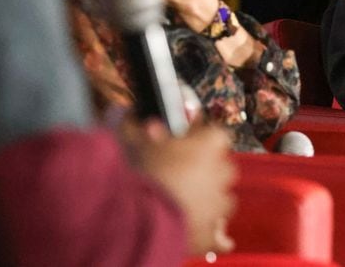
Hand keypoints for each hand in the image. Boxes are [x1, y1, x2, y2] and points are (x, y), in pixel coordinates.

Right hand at [127, 120, 236, 254]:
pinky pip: (220, 235)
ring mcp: (219, 203)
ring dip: (209, 199)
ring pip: (223, 199)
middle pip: (222, 166)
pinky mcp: (211, 233)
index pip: (216, 133)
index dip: (201, 136)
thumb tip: (121, 110)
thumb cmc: (141, 172)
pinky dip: (213, 234)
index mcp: (210, 144)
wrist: (141, 217)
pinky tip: (202, 231)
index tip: (187, 139)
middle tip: (183, 172)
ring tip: (187, 202)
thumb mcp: (133, 142)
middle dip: (207, 168)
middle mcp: (221, 172)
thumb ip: (132, 126)